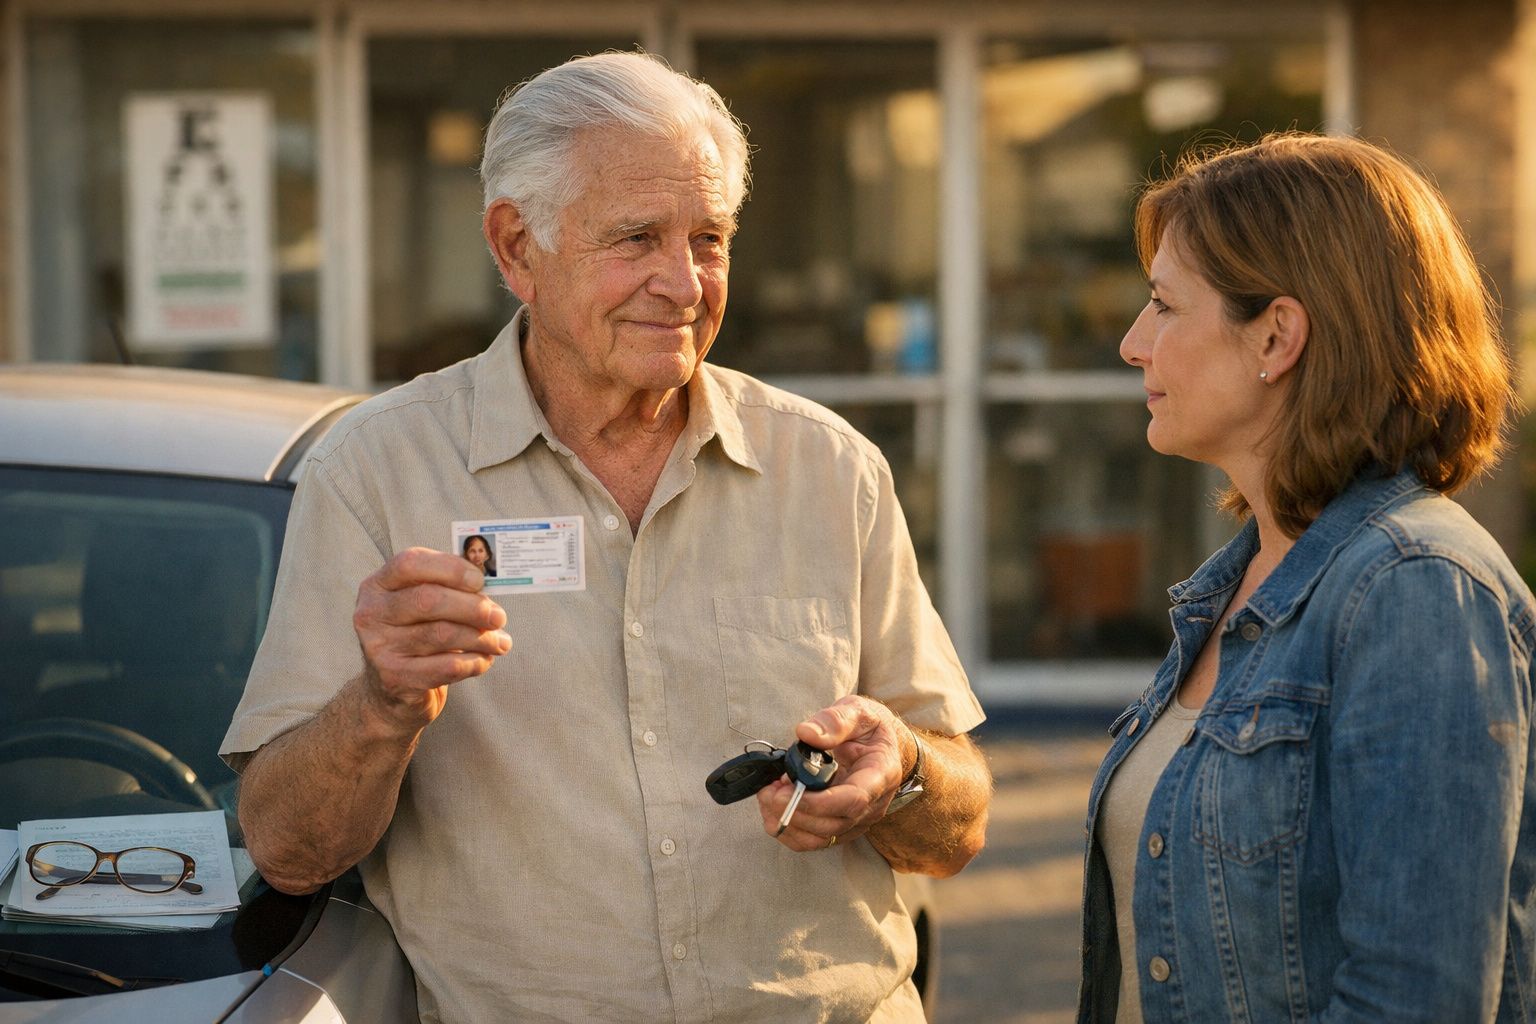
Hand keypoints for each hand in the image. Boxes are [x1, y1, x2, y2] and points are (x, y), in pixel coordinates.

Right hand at [353, 547, 511, 726]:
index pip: (410, 563)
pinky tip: (485, 660)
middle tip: (499, 617)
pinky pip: (446, 667)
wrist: (392, 690)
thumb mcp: (422, 605)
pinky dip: (474, 662)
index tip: (479, 580)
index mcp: (377, 585)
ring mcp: (379, 647)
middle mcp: (371, 613)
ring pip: (442, 634)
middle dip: (473, 607)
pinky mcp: (395, 678)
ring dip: (480, 638)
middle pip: (428, 600)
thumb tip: (489, 591)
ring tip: (500, 642)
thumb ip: (449, 590)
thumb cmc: (416, 635)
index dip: (450, 568)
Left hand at [755, 695, 911, 851]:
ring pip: (820, 839)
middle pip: (833, 825)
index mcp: (881, 774)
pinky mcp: (841, 827)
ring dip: (788, 822)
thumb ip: (835, 721)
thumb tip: (806, 733)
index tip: (787, 789)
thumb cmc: (869, 728)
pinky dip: (788, 829)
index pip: (854, 800)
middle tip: (769, 789)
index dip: (818, 802)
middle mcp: (873, 804)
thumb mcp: (857, 711)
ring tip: (769, 794)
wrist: (881, 745)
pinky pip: (813, 841)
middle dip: (794, 811)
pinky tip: (775, 806)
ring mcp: (858, 820)